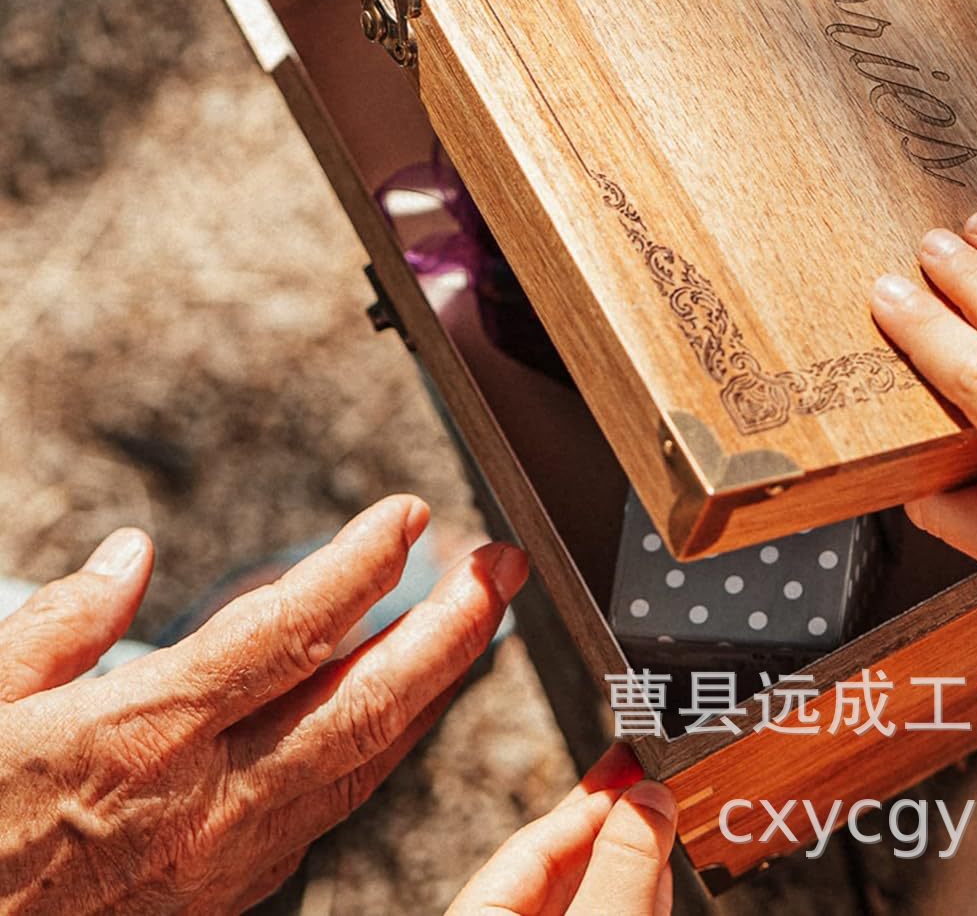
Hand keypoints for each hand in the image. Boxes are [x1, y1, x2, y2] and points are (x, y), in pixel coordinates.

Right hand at [0, 495, 526, 913]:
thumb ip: (57, 629)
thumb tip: (128, 555)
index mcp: (139, 737)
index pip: (290, 632)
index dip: (362, 565)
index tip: (409, 515)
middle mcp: (204, 802)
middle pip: (367, 703)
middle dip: (452, 627)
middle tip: (501, 563)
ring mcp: (226, 860)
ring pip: (366, 761)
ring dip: (436, 685)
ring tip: (478, 619)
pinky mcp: (226, 898)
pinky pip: (332, 808)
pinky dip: (383, 746)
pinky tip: (405, 708)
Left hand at [446, 743, 675, 915]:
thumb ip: (621, 868)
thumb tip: (649, 800)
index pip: (535, 840)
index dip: (596, 800)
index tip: (643, 773)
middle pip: (558, 864)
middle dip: (614, 823)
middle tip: (650, 777)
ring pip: (582, 894)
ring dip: (628, 860)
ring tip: (663, 828)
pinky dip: (628, 898)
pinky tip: (654, 881)